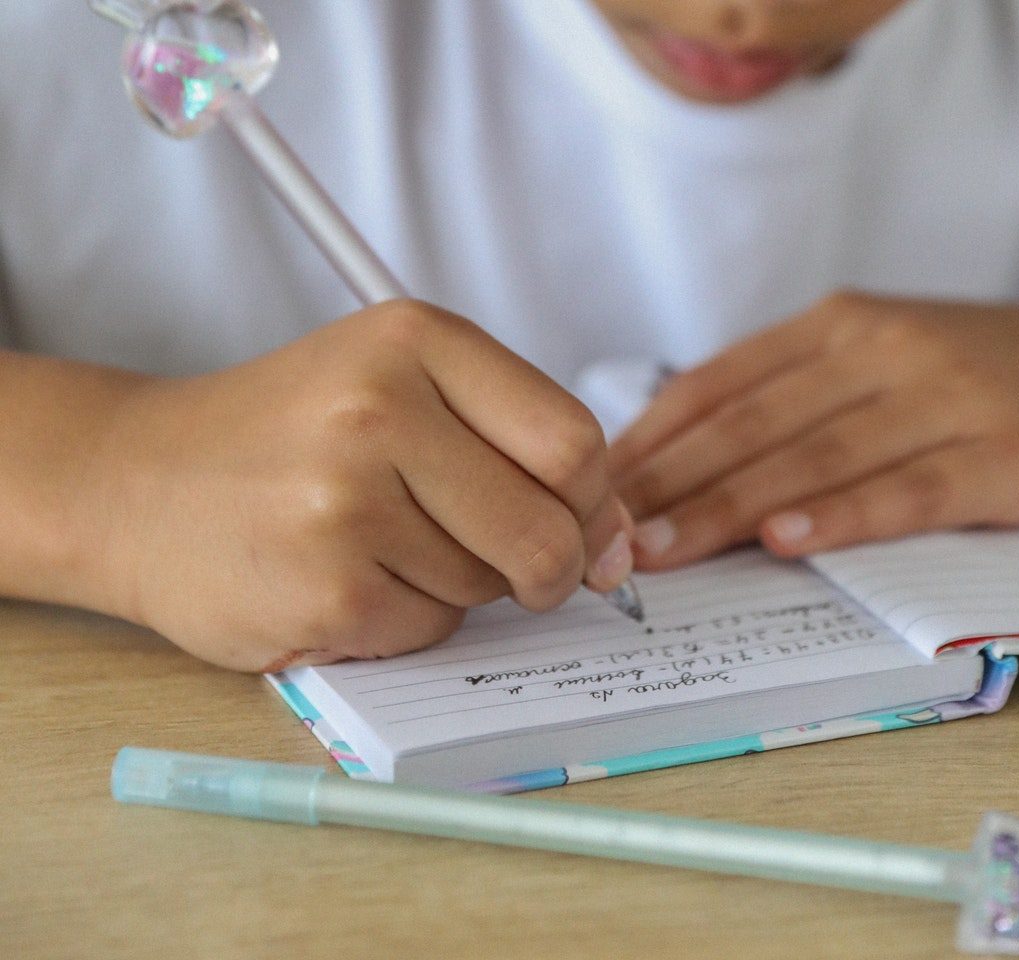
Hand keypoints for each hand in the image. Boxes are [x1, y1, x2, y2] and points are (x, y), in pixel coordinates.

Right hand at [90, 301, 632, 670]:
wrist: (136, 484)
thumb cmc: (289, 436)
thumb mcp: (402, 390)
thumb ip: (518, 446)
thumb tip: (620, 544)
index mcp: (414, 340)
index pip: (573, 441)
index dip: (595, 502)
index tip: (581, 525)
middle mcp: (379, 410)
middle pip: (550, 527)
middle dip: (550, 566)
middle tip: (515, 568)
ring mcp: (346, 503)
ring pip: (490, 585)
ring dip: (461, 586)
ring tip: (382, 545)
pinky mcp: (324, 589)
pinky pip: (432, 630)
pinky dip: (409, 620)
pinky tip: (347, 579)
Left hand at [610, 290, 1018, 568]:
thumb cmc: (986, 376)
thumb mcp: (882, 359)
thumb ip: (796, 398)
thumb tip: (683, 460)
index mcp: (838, 324)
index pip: (718, 384)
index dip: (649, 441)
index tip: (588, 492)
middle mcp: (882, 348)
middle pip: (752, 423)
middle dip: (667, 484)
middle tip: (600, 535)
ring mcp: (946, 396)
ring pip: (815, 456)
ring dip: (728, 507)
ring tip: (662, 551)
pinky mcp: (1005, 451)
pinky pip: (910, 488)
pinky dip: (843, 515)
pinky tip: (788, 541)